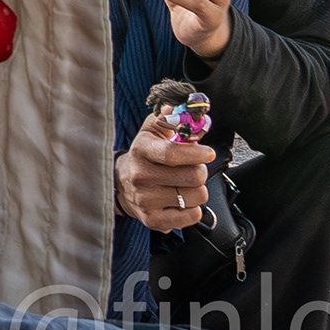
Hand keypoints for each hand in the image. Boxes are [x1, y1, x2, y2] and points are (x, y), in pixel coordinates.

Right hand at [115, 108, 214, 232]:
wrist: (121, 185)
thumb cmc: (144, 156)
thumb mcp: (151, 132)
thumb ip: (169, 119)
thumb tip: (183, 109)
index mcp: (141, 150)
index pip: (172, 154)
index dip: (196, 153)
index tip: (208, 152)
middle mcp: (140, 176)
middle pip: (192, 177)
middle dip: (201, 171)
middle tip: (196, 169)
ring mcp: (146, 200)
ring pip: (197, 197)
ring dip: (198, 190)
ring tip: (186, 185)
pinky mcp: (153, 220)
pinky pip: (192, 216)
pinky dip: (194, 208)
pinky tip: (182, 200)